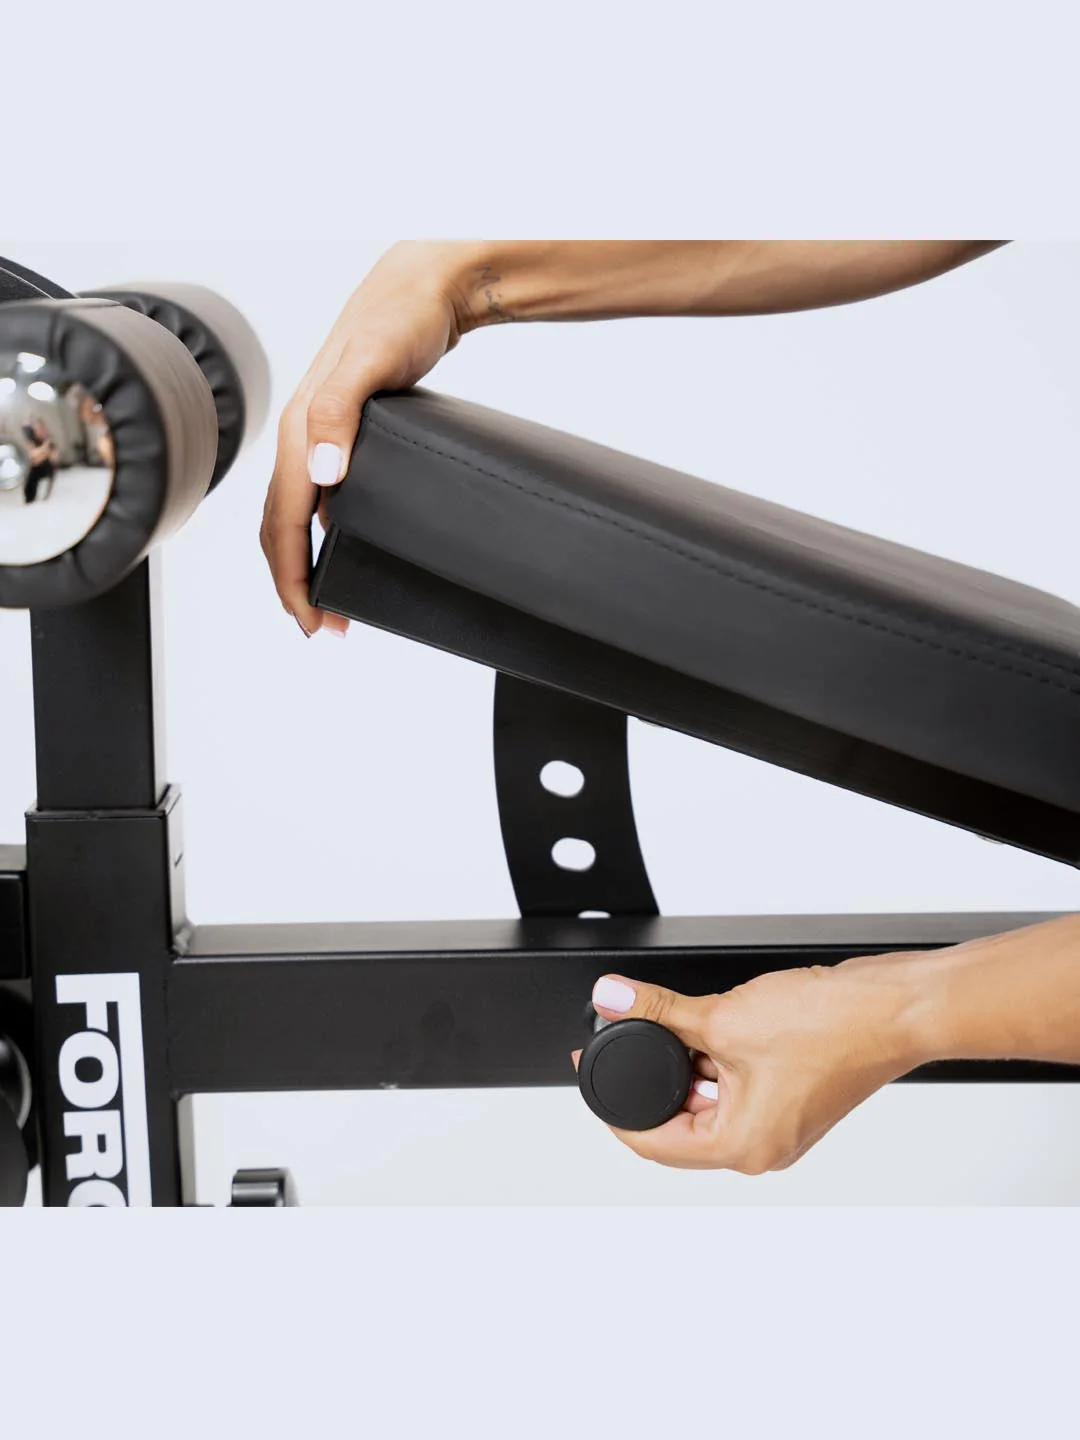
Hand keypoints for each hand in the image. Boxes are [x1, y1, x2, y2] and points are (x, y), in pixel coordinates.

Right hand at [260, 241, 478, 636]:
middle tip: (324, 630)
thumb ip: (340, 413)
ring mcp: (322, 436)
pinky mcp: (347, 434)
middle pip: (282, 528)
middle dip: (296, 585)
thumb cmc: (401, 316)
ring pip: (300, 516)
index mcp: (300, 429)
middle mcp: (303, 436)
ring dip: (309, 564)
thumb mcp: (372, 362)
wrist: (427, 283)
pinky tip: (353, 547)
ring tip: (334, 603)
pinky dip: (330, 533)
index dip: (294, 579)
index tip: (313, 623)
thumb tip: (321, 473)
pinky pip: (324, 497)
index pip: (284, 523)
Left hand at [572, 953, 931, 1171]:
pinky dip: (717, 1063)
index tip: (589, 1072)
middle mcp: (763, 1149)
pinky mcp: (794, 1100)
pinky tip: (714, 1025)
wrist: (895, 1007)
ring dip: (687, 1066)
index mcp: (742, 1148)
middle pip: (680, 1124)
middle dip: (652, 1077)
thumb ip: (659, 1011)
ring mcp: (781, 1127)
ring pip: (709, 1102)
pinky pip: (737, 1090)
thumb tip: (613, 998)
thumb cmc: (832, 1026)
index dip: (614, 1107)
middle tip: (626, 1034)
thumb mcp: (725, 1017)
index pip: (653, 1144)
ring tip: (680, 1022)